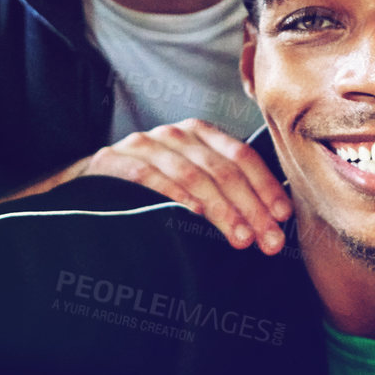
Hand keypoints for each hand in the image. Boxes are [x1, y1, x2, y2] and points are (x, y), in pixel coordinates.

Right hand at [80, 120, 291, 253]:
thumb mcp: (191, 177)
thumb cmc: (151, 186)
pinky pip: (151, 178)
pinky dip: (176, 197)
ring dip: (221, 209)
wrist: (91, 182)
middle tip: (268, 240)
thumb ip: (225, 187)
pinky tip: (194, 218)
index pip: (241, 156)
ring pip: (192, 175)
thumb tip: (273, 218)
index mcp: (199, 133)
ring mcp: (144, 145)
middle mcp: (175, 134)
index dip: (265, 186)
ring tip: (240, 238)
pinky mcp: (114, 161)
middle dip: (250, 207)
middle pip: (222, 169)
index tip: (283, 216)